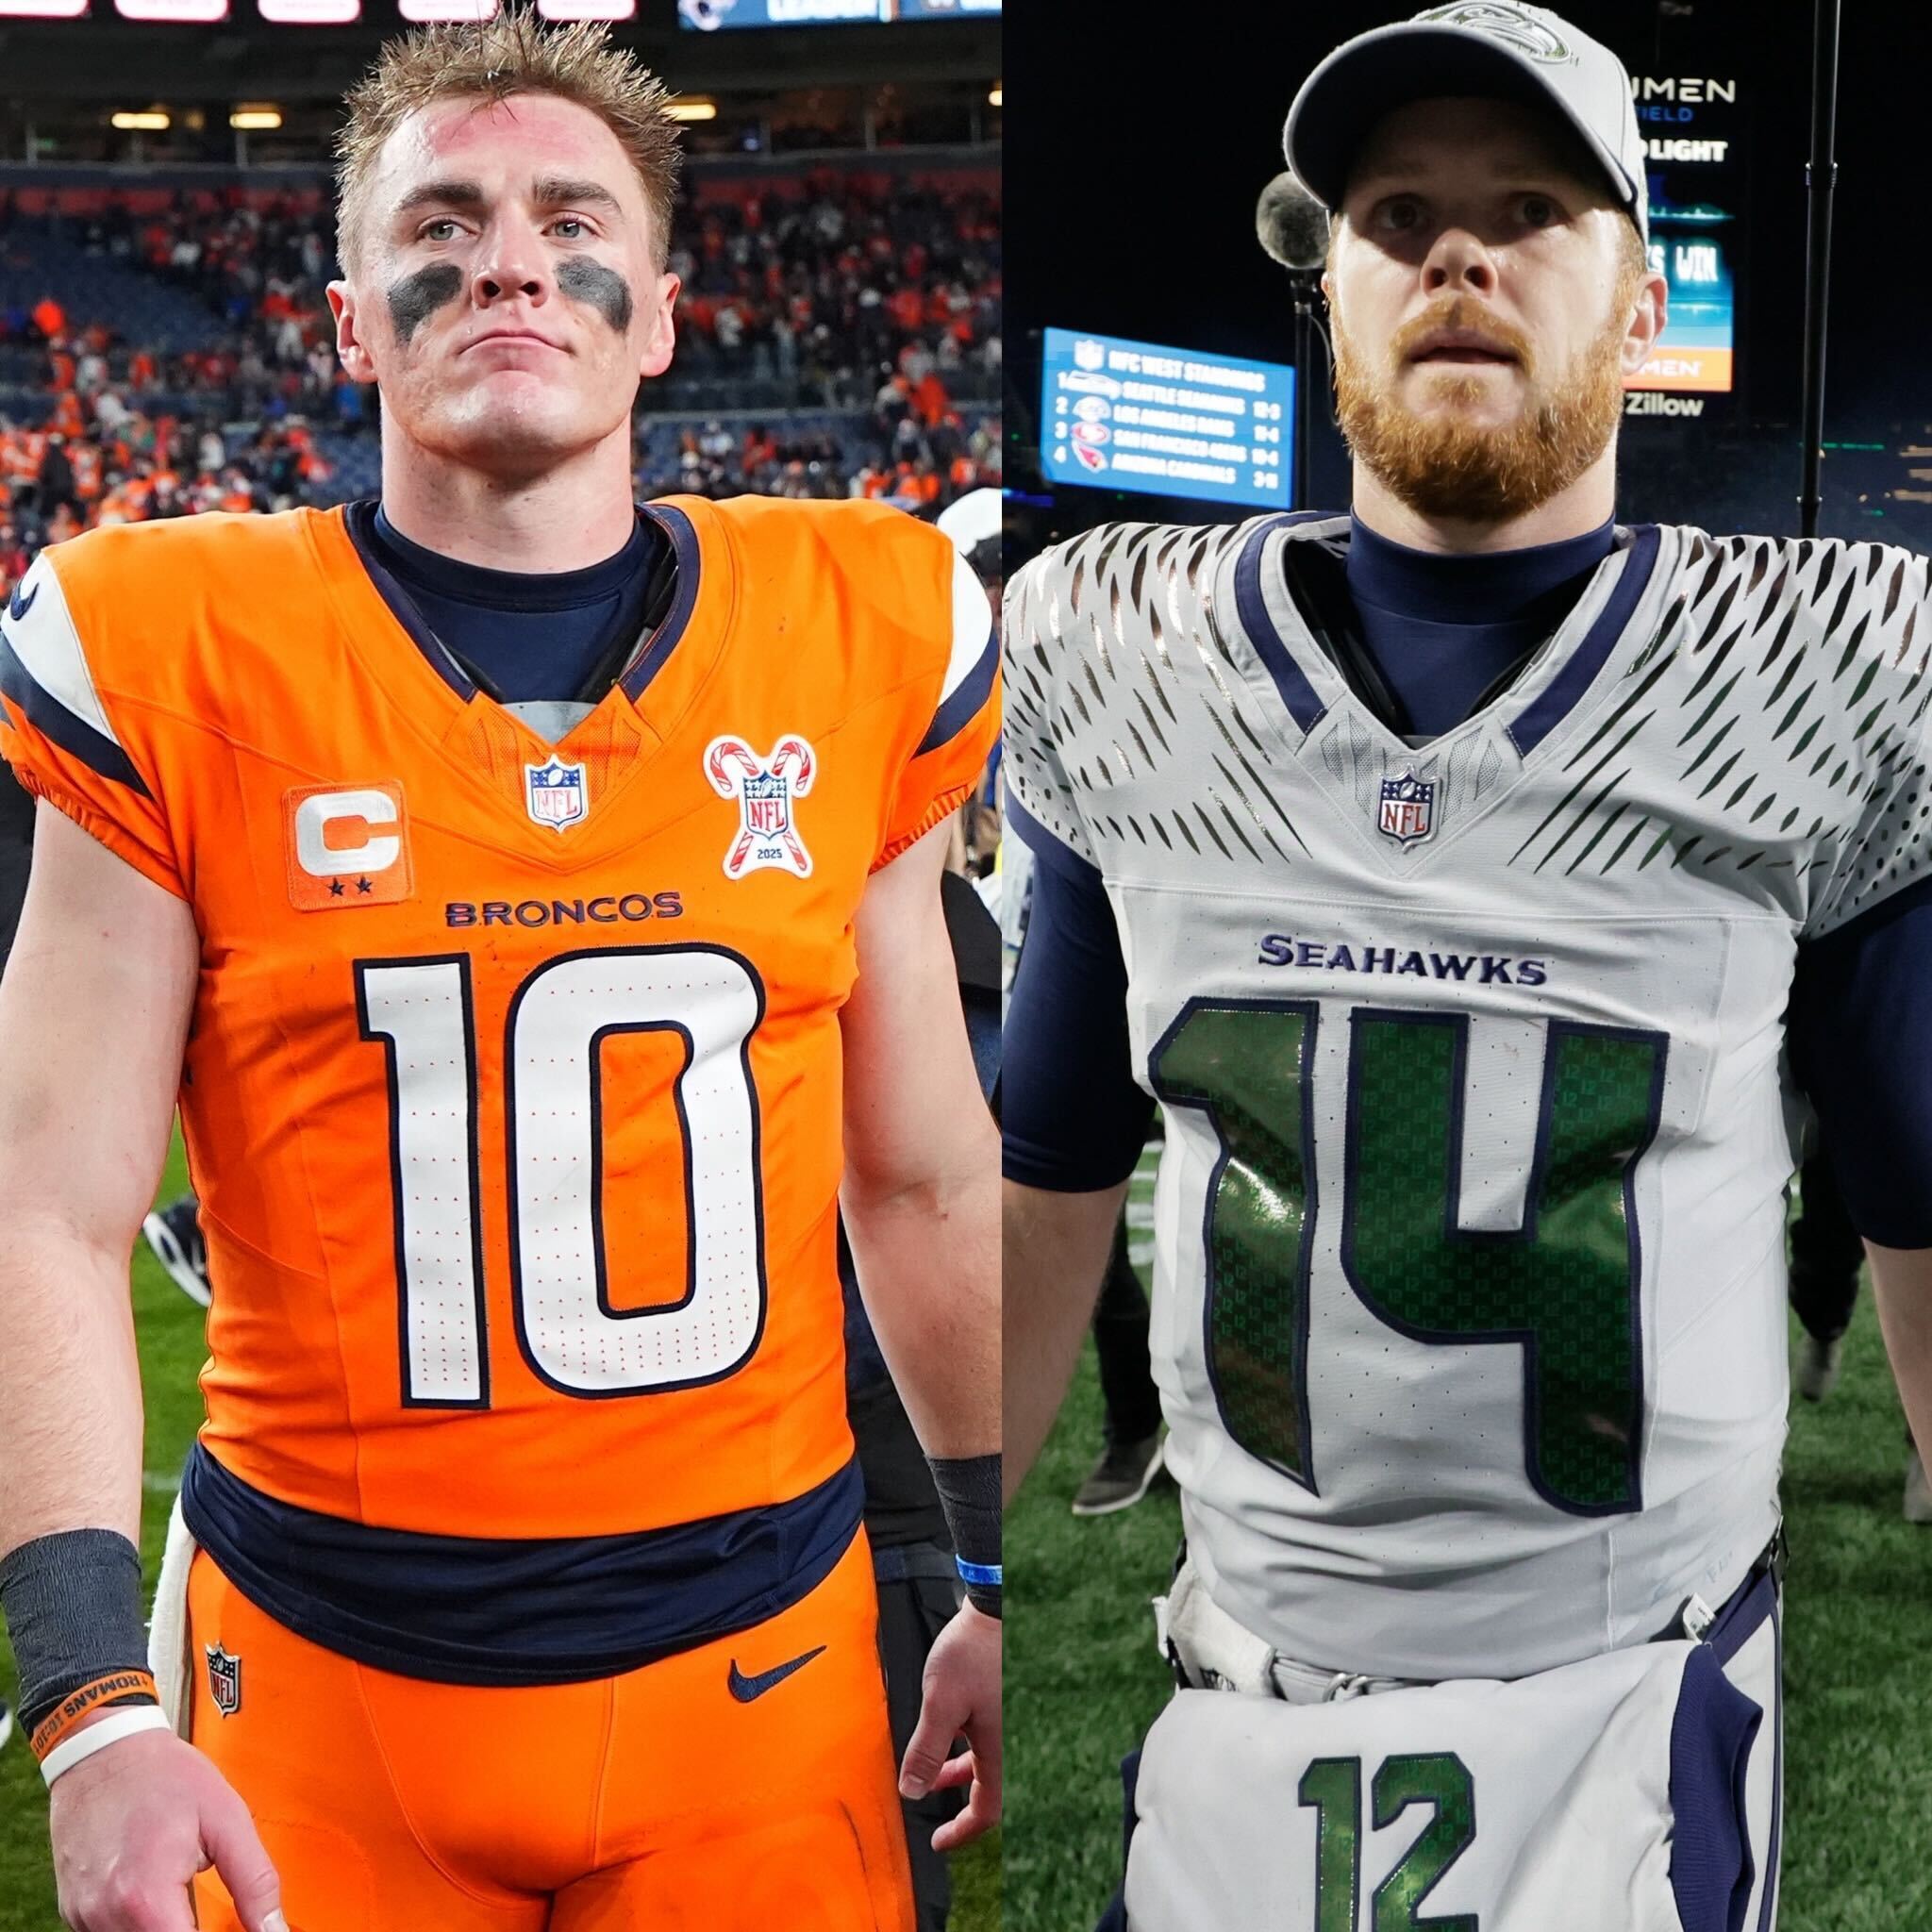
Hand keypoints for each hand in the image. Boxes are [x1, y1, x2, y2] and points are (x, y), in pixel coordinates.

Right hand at [49, 1724, 284, 1930]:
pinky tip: (153, 1890)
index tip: (234, 1925)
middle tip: (206, 1902)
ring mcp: (83, 1916)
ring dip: (163, 1926)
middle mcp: (106, 1916)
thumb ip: (254, 1880)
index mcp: (146, 1897)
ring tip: (178, 1888)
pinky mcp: (73, 1911)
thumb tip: (275, 1928)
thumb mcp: (226, 1818)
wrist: (104, 1751)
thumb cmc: (165, 1776)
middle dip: (188, 1931)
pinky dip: (137, 1923)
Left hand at [898, 1598, 1001, 1850]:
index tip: (938, 1841)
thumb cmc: (972, 1652)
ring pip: (984, 1764)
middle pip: (987, 1790)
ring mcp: (1006, 1722)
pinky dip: (963, 1750)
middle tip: (932, 1811)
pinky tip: (946, 1734)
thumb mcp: (940, 1703)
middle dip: (957, 1804)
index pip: (986, 1810)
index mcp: (998, 1749)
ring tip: (931, 1773)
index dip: (962, 1831)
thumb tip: (912, 1792)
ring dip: (957, 1774)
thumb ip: (926, 1749)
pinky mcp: (1001, 1704)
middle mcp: (1008, 1741)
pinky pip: (984, 1741)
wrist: (996, 1608)